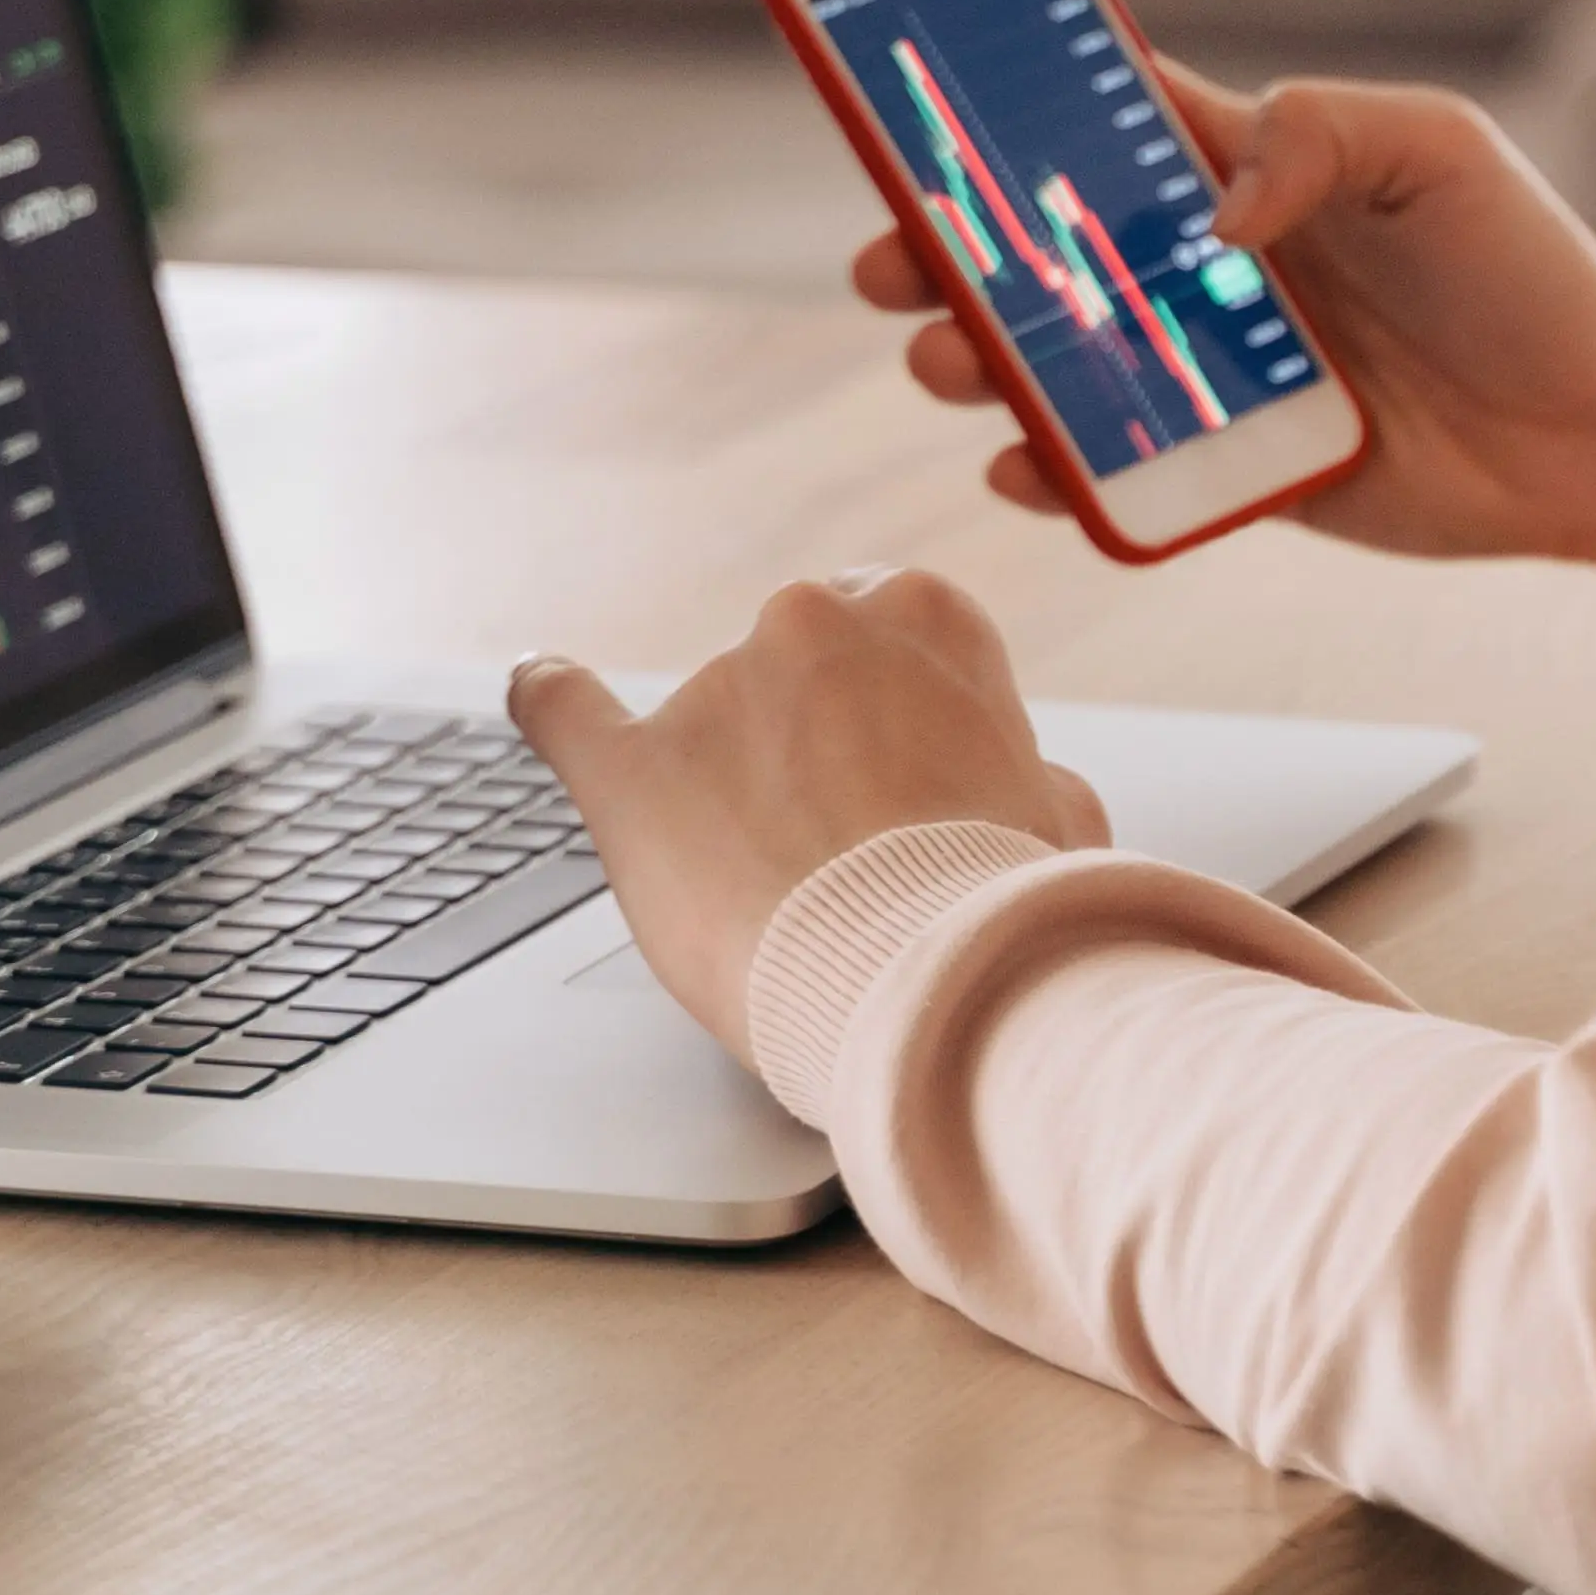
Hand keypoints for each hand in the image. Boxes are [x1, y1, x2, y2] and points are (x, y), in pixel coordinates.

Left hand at [508, 572, 1109, 1045]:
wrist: (924, 982)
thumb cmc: (1002, 903)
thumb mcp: (1055, 815)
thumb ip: (1018, 773)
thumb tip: (1018, 785)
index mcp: (924, 612)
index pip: (890, 637)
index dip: (898, 725)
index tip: (908, 788)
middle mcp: (811, 622)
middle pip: (797, 673)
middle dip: (815, 748)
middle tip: (851, 851)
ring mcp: (714, 690)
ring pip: (714, 725)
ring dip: (737, 790)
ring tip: (788, 897)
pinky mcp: (630, 770)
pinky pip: (564, 710)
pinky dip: (551, 699)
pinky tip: (540, 686)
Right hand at [847, 59, 1595, 570]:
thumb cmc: (1527, 268)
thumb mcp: (1438, 148)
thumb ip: (1317, 134)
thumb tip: (1213, 213)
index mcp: (1243, 168)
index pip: (1096, 118)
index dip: (1000, 107)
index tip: (905, 97)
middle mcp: (1206, 267)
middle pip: (1039, 251)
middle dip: (944, 250)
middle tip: (889, 261)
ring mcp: (1210, 372)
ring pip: (1054, 364)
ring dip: (978, 359)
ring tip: (948, 358)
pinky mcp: (1233, 472)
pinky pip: (1114, 477)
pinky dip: (1052, 473)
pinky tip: (1017, 463)